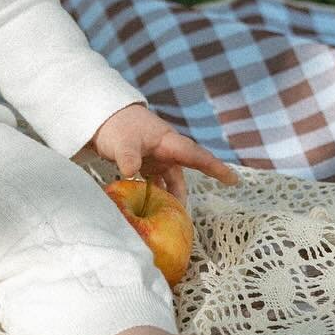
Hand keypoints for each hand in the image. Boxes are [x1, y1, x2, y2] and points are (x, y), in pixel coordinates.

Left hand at [84, 103, 236, 205]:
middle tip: (189, 216)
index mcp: (168, 142)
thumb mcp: (122, 141)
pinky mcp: (145, 164)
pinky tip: (154, 209)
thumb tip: (129, 174)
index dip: (214, 168)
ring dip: (170, 198)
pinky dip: (157, 195)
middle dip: (187, 194)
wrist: (101, 117)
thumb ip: (128, 157)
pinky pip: (157, 183)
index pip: (195, 155)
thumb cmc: (117, 125)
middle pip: (183, 174)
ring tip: (170, 218)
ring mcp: (156, 158)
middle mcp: (166, 151)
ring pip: (169, 182)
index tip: (232, 179)